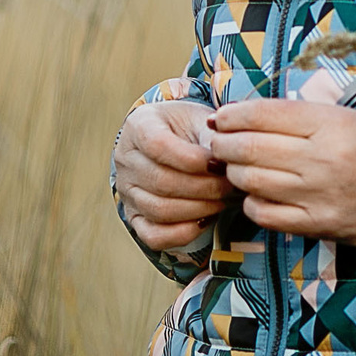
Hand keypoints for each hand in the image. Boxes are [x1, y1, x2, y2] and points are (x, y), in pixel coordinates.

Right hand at [115, 102, 231, 249]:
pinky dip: (181, 234)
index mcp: (138, 126)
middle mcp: (126, 160)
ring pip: (158, 210)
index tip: (219, 165)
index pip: (158, 146)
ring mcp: (127, 191)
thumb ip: (212, 136)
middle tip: (229, 186)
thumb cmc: (189, 128)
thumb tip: (226, 161)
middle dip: (203, 188)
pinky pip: (153, 235)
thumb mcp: (199, 120)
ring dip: (197, 209)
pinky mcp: (135, 217)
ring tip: (221, 201)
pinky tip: (204, 221)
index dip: (191, 160)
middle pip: (160, 182)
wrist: (173, 141)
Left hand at [207, 100, 355, 247]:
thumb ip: (300, 117)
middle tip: (216, 141)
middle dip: (222, 142)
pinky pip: (266, 214)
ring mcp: (318, 194)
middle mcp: (321, 158)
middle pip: (249, 148)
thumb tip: (246, 117)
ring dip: (233, 172)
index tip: (221, 116)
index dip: (232, 114)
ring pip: (251, 181)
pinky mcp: (319, 224)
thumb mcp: (346, 117)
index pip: (263, 114)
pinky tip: (256, 194)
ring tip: (233, 167)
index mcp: (329, 123)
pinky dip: (251, 202)